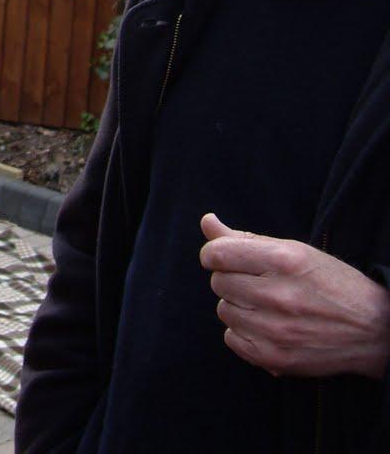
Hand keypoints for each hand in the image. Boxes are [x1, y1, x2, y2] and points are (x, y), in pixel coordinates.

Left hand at [200, 213, 389, 378]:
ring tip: (268, 306)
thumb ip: (245, 238)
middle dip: (233, 280)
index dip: (215, 255)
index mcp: (284, 262)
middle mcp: (278, 296)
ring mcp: (276, 330)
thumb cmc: (331, 284)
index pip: (217, 254)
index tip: (224, 258)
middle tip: (260, 284)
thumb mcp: (294, 251)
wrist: (375, 331)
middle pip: (219, 282)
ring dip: (239, 307)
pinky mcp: (274, 358)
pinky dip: (243, 332)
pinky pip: (231, 338)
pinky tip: (267, 327)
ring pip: (224, 310)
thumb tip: (207, 221)